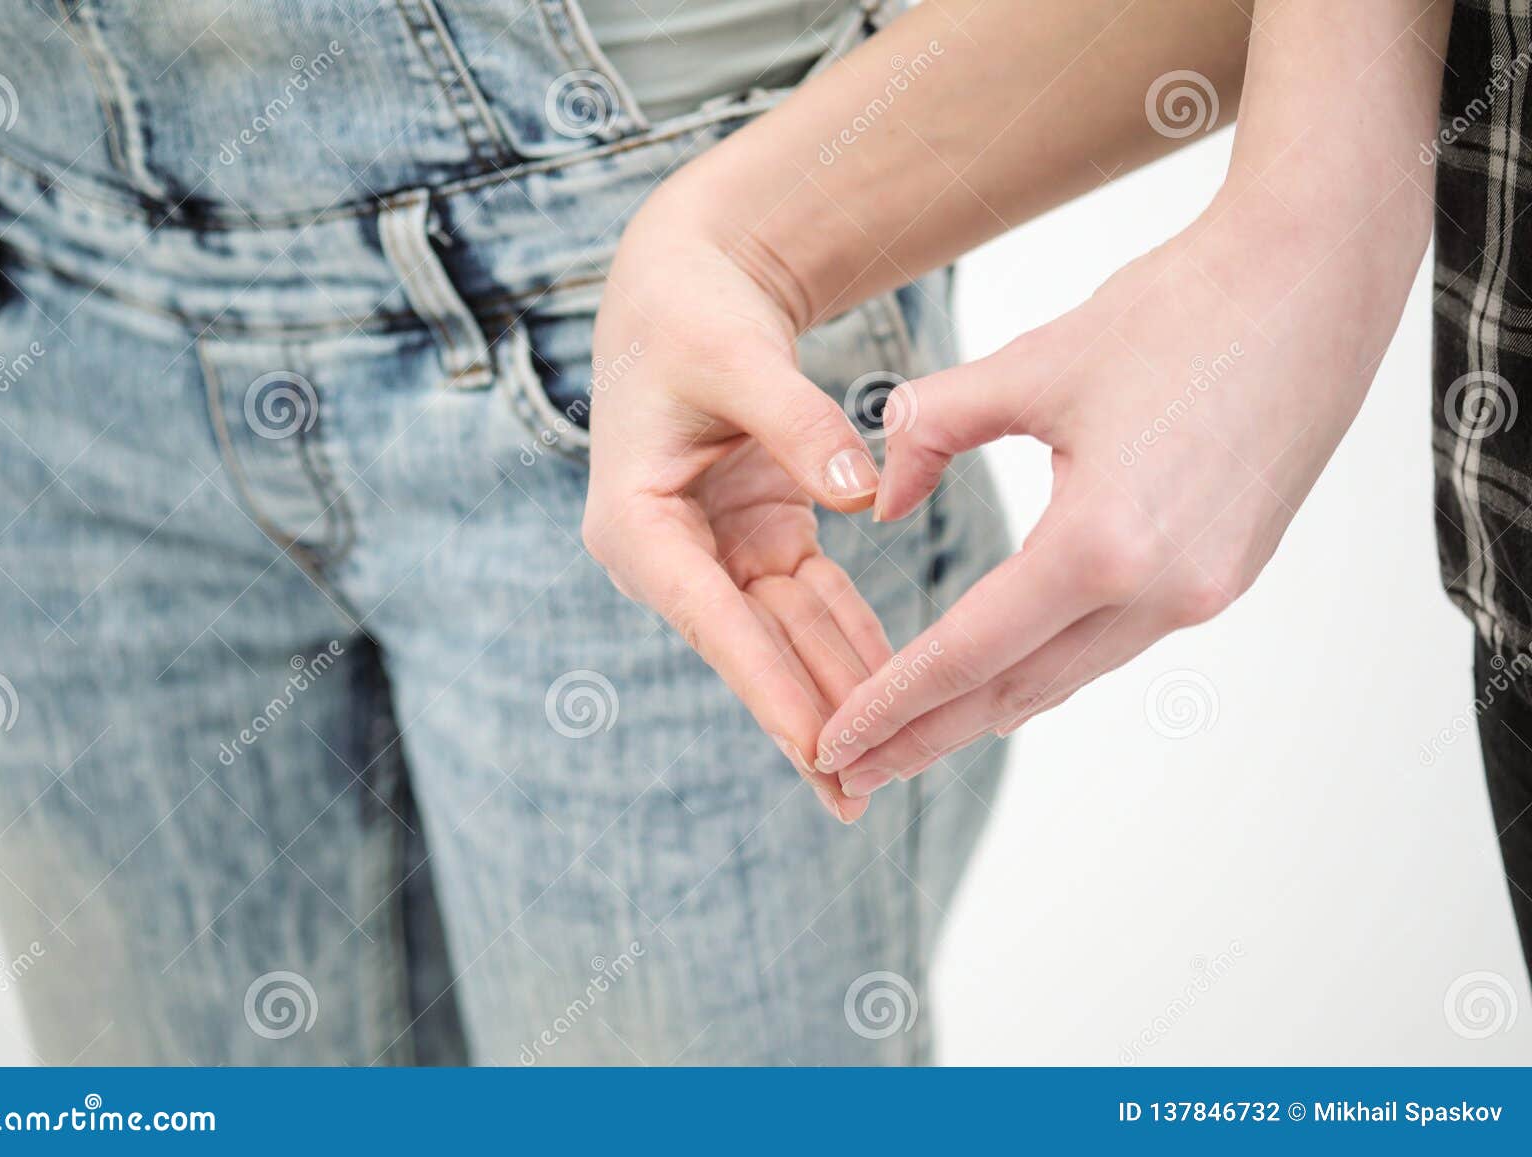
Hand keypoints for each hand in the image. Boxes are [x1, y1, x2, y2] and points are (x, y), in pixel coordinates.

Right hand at [583, 191, 890, 821]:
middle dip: (808, 719)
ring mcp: (712, 550)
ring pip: (786, 636)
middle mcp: (668, 552)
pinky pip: (810, 600)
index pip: (714, 621)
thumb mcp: (737, 357)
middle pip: (751, 649)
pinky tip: (898, 683)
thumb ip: (797, 424)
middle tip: (857, 795)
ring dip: (837, 691)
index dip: (770, 688)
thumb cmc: (691, 314)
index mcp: (636, 523)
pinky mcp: (754, 537)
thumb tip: (861, 497)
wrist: (686, 284)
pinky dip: (852, 638)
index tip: (821, 750)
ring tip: (886, 764)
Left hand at [816, 195, 1416, 795]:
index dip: (894, 704)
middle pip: (1015, 689)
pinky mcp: (1226, 573)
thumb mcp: (1027, 365)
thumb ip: (930, 433)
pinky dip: (1046, 665)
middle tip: (852, 773)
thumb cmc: (1173, 310)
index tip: (835, 743)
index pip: (968, 652)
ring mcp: (1204, 591)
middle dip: (925, 734)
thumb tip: (883, 502)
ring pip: (1067, 673)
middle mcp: (1161, 591)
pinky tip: (1006, 674)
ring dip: (985, 707)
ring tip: (915, 735)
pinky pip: (1114, 642)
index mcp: (1101, 544)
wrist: (1312, 281)